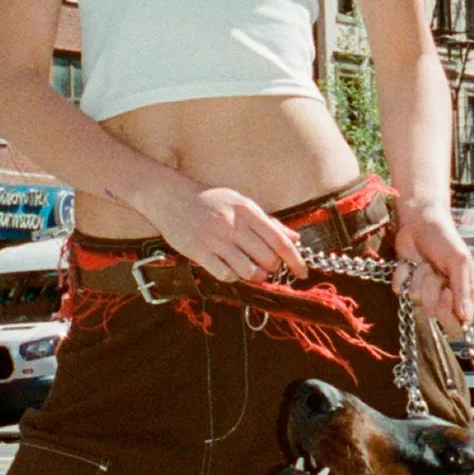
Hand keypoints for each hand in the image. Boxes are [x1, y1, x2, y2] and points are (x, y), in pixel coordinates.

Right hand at [141, 175, 309, 284]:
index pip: (279, 240)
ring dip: (255, 276)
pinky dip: (234, 277)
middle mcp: (233, 224)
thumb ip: (269, 222)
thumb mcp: (241, 203)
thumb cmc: (210, 200)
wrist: (171, 196)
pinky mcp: (199, 252)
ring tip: (253, 272)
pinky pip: (225, 274)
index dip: (295, 260)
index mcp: (247, 210)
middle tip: (268, 267)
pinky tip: (232, 271)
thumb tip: (295, 238)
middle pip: (267, 258)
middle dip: (273, 268)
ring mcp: (215, 239)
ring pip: (248, 270)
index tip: (303, 272)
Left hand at [391, 193, 473, 330]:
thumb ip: (463, 291)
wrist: (420, 220)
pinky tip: (410, 261)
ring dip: (419, 277)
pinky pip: (399, 288)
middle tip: (435, 272)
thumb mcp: (458, 261)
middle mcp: (444, 294)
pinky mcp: (406, 282)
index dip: (449, 311)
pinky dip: (403, 273)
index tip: (447, 292)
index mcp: (463, 292)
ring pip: (415, 299)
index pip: (457, 323)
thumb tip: (466, 319)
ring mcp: (424, 289)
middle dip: (431, 290)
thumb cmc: (444, 237)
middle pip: (434, 314)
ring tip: (425, 262)